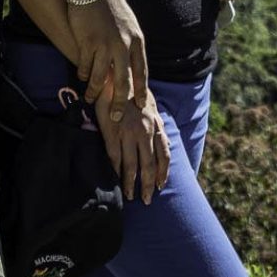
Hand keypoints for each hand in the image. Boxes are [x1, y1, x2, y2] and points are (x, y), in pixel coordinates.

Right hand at [67, 0, 147, 117]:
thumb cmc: (110, 4)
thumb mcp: (128, 23)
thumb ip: (130, 43)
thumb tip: (131, 62)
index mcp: (137, 41)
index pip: (142, 72)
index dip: (141, 91)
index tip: (141, 105)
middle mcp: (123, 45)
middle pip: (122, 82)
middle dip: (119, 102)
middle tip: (115, 117)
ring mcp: (104, 45)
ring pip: (99, 77)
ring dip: (94, 91)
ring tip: (90, 99)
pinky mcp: (87, 42)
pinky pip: (84, 66)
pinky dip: (82, 74)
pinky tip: (81, 77)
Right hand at [94, 81, 169, 204]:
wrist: (114, 76)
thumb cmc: (133, 91)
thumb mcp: (150, 106)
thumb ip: (156, 125)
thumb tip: (165, 143)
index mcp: (155, 125)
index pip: (163, 155)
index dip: (162, 173)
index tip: (160, 185)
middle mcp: (144, 131)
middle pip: (148, 165)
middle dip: (147, 185)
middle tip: (145, 200)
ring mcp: (127, 133)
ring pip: (131, 165)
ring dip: (130, 183)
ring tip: (130, 196)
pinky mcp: (111, 132)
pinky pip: (114, 156)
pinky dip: (115, 170)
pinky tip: (114, 179)